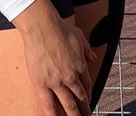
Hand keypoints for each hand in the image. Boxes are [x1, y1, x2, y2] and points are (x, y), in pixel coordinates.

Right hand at [16, 0, 95, 115]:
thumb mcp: (80, 37)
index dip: (88, 94)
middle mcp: (71, 76)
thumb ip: (87, 49)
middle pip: (80, 98)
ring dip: (74, 115)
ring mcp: (57, 82)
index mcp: (80, 65)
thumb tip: (93, 57)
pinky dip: (53, 114)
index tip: (88, 100)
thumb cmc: (60, 29)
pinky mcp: (42, 84)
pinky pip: (48, 104)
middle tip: (86, 115)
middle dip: (84, 109)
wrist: (43, 27)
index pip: (87, 85)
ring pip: (68, 104)